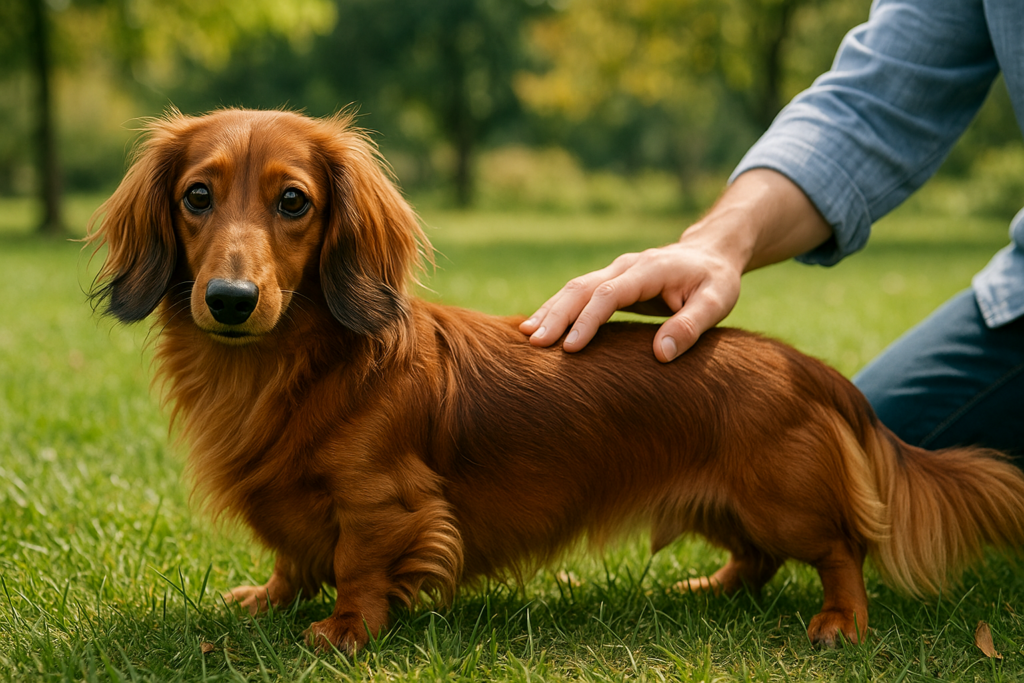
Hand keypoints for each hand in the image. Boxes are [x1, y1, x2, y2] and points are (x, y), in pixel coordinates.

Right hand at [518, 169, 832, 361]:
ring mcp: (614, 272)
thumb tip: (660, 355)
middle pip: (581, 288)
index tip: (570, 348)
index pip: (609, 294)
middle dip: (556, 314)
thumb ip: (690, 326)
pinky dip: (557, 309)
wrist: (710, 253)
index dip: (588, 321)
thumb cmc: (715, 281)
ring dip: (549, 311)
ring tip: (526, 337)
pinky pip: (578, 295)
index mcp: (648, 270)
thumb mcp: (716, 302)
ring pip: (573, 289)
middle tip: (534, 343)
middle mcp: (624, 267)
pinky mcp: (610, 283)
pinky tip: (539, 327)